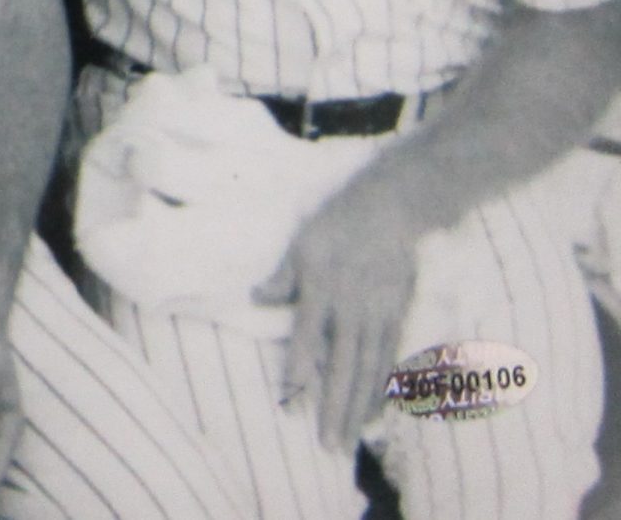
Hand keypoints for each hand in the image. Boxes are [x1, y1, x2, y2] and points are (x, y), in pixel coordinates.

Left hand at [253, 180, 418, 450]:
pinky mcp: (399, 316)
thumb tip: (256, 297)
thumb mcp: (301, 242)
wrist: (391, 210)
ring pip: (370, 370)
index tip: (290, 403)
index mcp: (322, 289)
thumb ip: (281, 276)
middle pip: (343, 367)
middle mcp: (352, 308)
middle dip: (336, 408)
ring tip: (350, 439)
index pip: (306, 339)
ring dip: (360, 407)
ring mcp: (380, 315)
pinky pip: (390, 360)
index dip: (298, 372)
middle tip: (329, 445)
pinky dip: (383, 389)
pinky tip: (376, 412)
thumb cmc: (336, 224)